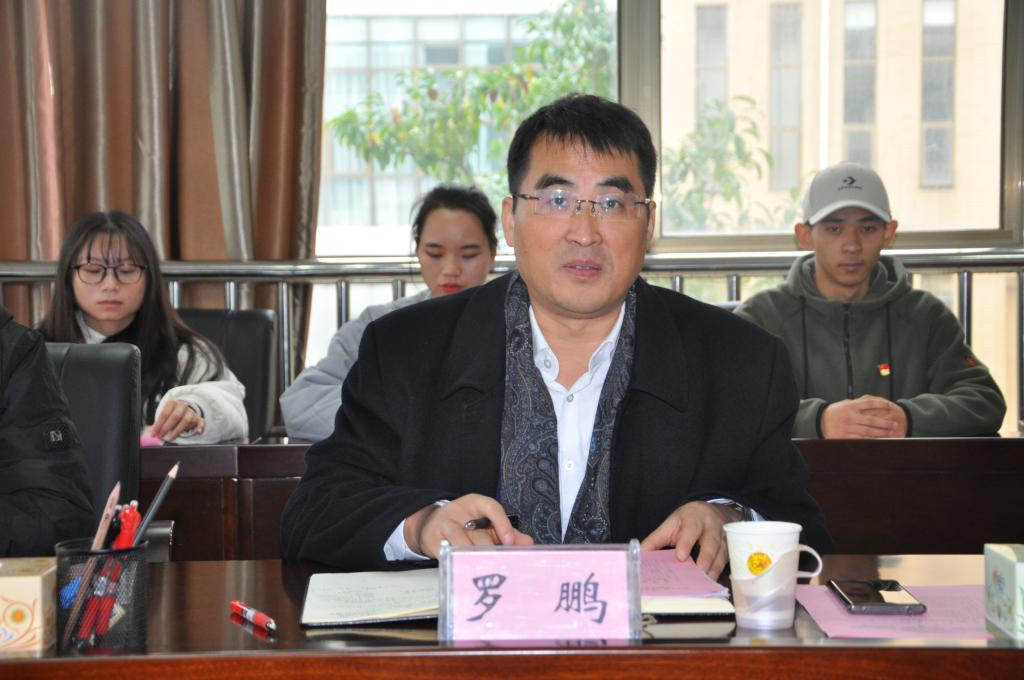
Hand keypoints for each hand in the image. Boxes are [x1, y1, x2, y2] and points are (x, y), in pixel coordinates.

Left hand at [150, 399, 204, 441]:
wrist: (183, 408)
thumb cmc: (171, 414)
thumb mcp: (163, 416)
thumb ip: (157, 424)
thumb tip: (150, 433)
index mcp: (172, 403)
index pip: (164, 413)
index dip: (158, 424)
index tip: (154, 433)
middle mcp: (182, 405)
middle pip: (175, 416)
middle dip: (167, 427)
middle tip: (161, 436)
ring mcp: (191, 411)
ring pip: (187, 420)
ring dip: (178, 430)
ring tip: (171, 437)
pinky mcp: (198, 417)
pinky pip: (201, 422)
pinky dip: (200, 427)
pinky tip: (198, 432)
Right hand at [403, 493, 533, 558]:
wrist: (432, 524)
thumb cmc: (466, 525)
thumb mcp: (486, 523)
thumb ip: (507, 532)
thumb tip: (528, 543)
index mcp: (475, 503)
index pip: (491, 507)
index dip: (502, 523)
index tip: (510, 542)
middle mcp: (459, 512)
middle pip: (478, 532)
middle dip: (491, 550)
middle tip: (502, 565)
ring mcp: (445, 525)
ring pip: (462, 543)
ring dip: (475, 558)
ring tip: (486, 571)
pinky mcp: (434, 541)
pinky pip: (449, 554)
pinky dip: (459, 564)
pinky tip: (468, 573)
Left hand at [639, 501, 738, 579]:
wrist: (714, 511)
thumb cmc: (689, 520)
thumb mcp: (672, 524)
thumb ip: (656, 539)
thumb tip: (640, 553)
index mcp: (694, 517)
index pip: (691, 529)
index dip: (686, 542)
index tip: (680, 556)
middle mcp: (711, 525)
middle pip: (711, 540)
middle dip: (706, 556)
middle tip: (700, 571)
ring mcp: (724, 535)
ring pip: (723, 550)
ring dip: (716, 566)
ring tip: (708, 579)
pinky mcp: (731, 545)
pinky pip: (729, 557)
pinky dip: (723, 568)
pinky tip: (716, 579)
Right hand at [821, 395, 906, 438]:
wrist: (820, 421)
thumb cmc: (835, 412)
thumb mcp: (845, 404)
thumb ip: (858, 404)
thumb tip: (875, 403)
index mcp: (850, 406)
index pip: (868, 403)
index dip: (880, 404)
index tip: (890, 405)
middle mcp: (850, 416)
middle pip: (871, 419)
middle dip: (884, 422)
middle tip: (894, 424)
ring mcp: (847, 427)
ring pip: (868, 430)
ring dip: (880, 432)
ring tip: (889, 433)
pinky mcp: (845, 436)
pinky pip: (860, 438)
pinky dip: (870, 439)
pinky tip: (877, 439)